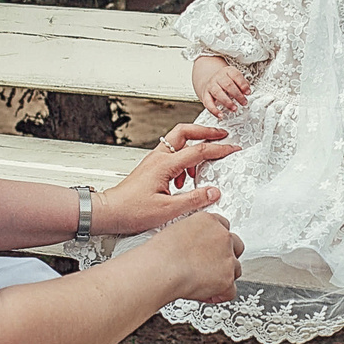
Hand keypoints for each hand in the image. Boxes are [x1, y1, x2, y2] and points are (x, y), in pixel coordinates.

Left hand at [96, 125, 237, 234]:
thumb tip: (213, 192)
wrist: (109, 212)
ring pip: (178, 142)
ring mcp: (154, 161)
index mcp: (164, 164)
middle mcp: (158, 157)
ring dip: (194, 147)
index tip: (233, 148)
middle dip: (205, 131)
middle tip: (222, 135)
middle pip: (185, 132)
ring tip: (205, 164)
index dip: (219, 149)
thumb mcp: (168, 210)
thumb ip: (193, 199)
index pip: (198, 150)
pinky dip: (184, 161)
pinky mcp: (151, 167)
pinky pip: (172, 155)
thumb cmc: (132, 210)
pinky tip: (186, 179)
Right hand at [144, 210, 242, 304]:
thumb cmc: (159, 253)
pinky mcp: (227, 279)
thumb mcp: (175, 231)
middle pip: (236, 246)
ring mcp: (227, 258)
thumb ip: (191, 235)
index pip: (223, 227)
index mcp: (209, 221)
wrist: (159, 269)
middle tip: (210, 266)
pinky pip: (231, 291)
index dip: (216, 241)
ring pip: (236, 269)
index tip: (210, 249)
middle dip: (225, 257)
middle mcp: (222, 236)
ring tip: (204, 282)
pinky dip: (220, 295)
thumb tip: (191, 246)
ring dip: (223, 276)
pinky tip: (205, 295)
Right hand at [194, 55, 251, 116]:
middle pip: (228, 85)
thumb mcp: (235, 78)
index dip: (243, 84)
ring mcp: (211, 86)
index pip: (236, 75)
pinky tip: (220, 115)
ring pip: (218, 93)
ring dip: (227, 102)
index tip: (248, 92)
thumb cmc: (226, 81)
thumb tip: (247, 91)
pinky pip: (208, 103)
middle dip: (237, 95)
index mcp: (228, 71)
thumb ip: (243, 84)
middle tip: (244, 103)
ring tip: (234, 108)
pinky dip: (214, 110)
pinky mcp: (205, 95)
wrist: (210, 80)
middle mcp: (218, 77)